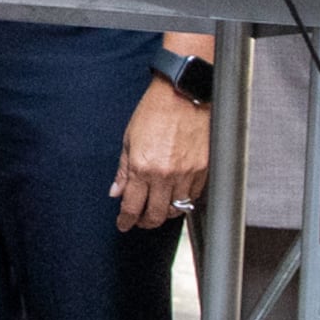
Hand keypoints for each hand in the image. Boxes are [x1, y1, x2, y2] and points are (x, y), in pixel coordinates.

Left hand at [111, 68, 211, 231]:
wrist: (183, 94)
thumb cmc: (154, 111)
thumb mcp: (129, 139)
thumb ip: (124, 170)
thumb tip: (116, 192)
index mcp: (143, 167)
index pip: (133, 206)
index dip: (126, 220)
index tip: (123, 225)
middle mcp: (165, 175)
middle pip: (156, 215)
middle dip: (145, 222)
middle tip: (139, 221)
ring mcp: (187, 174)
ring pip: (177, 210)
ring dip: (165, 213)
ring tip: (157, 209)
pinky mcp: (204, 171)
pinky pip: (193, 197)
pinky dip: (183, 201)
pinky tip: (175, 197)